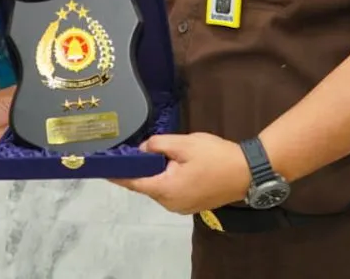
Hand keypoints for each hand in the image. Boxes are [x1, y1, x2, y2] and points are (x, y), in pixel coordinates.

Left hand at [111, 133, 251, 214]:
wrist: (247, 172)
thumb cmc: (215, 156)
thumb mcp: (184, 143)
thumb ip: (158, 145)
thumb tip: (142, 150)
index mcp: (166, 189)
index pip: (133, 183)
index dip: (117, 174)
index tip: (102, 167)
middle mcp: (170, 203)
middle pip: (146, 185)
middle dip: (140, 169)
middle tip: (134, 150)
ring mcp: (182, 207)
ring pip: (159, 188)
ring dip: (156, 174)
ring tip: (156, 155)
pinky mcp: (192, 205)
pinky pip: (171, 191)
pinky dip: (167, 180)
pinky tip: (172, 166)